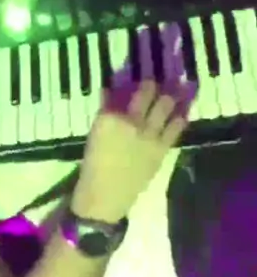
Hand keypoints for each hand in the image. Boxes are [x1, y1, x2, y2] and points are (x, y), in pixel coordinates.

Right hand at [73, 81, 188, 221]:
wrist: (106, 196)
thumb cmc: (94, 166)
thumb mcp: (95, 136)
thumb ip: (106, 113)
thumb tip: (112, 93)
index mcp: (108, 118)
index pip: (120, 91)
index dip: (130, 83)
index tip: (136, 80)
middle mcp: (130, 121)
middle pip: (147, 93)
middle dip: (153, 85)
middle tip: (157, 82)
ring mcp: (148, 134)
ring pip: (165, 106)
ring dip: (170, 96)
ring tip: (176, 90)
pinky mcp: (161, 148)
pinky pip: (175, 127)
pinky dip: (180, 118)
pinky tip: (182, 113)